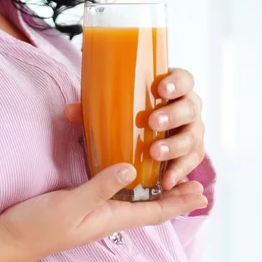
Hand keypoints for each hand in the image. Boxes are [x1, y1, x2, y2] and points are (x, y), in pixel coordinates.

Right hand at [0, 164, 206, 261]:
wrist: (12, 240)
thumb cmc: (39, 226)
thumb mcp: (70, 205)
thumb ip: (100, 188)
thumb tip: (131, 170)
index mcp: (111, 219)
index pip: (154, 212)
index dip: (179, 203)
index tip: (202, 194)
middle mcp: (109, 218)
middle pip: (151, 208)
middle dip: (176, 199)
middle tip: (199, 187)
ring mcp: (97, 214)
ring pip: (137, 203)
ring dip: (159, 193)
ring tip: (175, 182)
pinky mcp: (84, 207)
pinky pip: (118, 197)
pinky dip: (134, 188)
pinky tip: (133, 180)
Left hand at [64, 68, 204, 191]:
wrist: (147, 138)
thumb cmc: (131, 118)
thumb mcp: (114, 111)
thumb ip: (94, 111)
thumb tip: (69, 112)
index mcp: (174, 90)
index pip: (185, 79)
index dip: (177, 83)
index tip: (160, 89)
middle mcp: (189, 109)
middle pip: (190, 108)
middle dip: (172, 116)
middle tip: (152, 123)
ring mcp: (193, 133)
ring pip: (192, 137)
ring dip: (175, 146)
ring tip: (155, 153)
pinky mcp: (192, 155)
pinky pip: (191, 164)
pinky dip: (179, 173)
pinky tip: (167, 182)